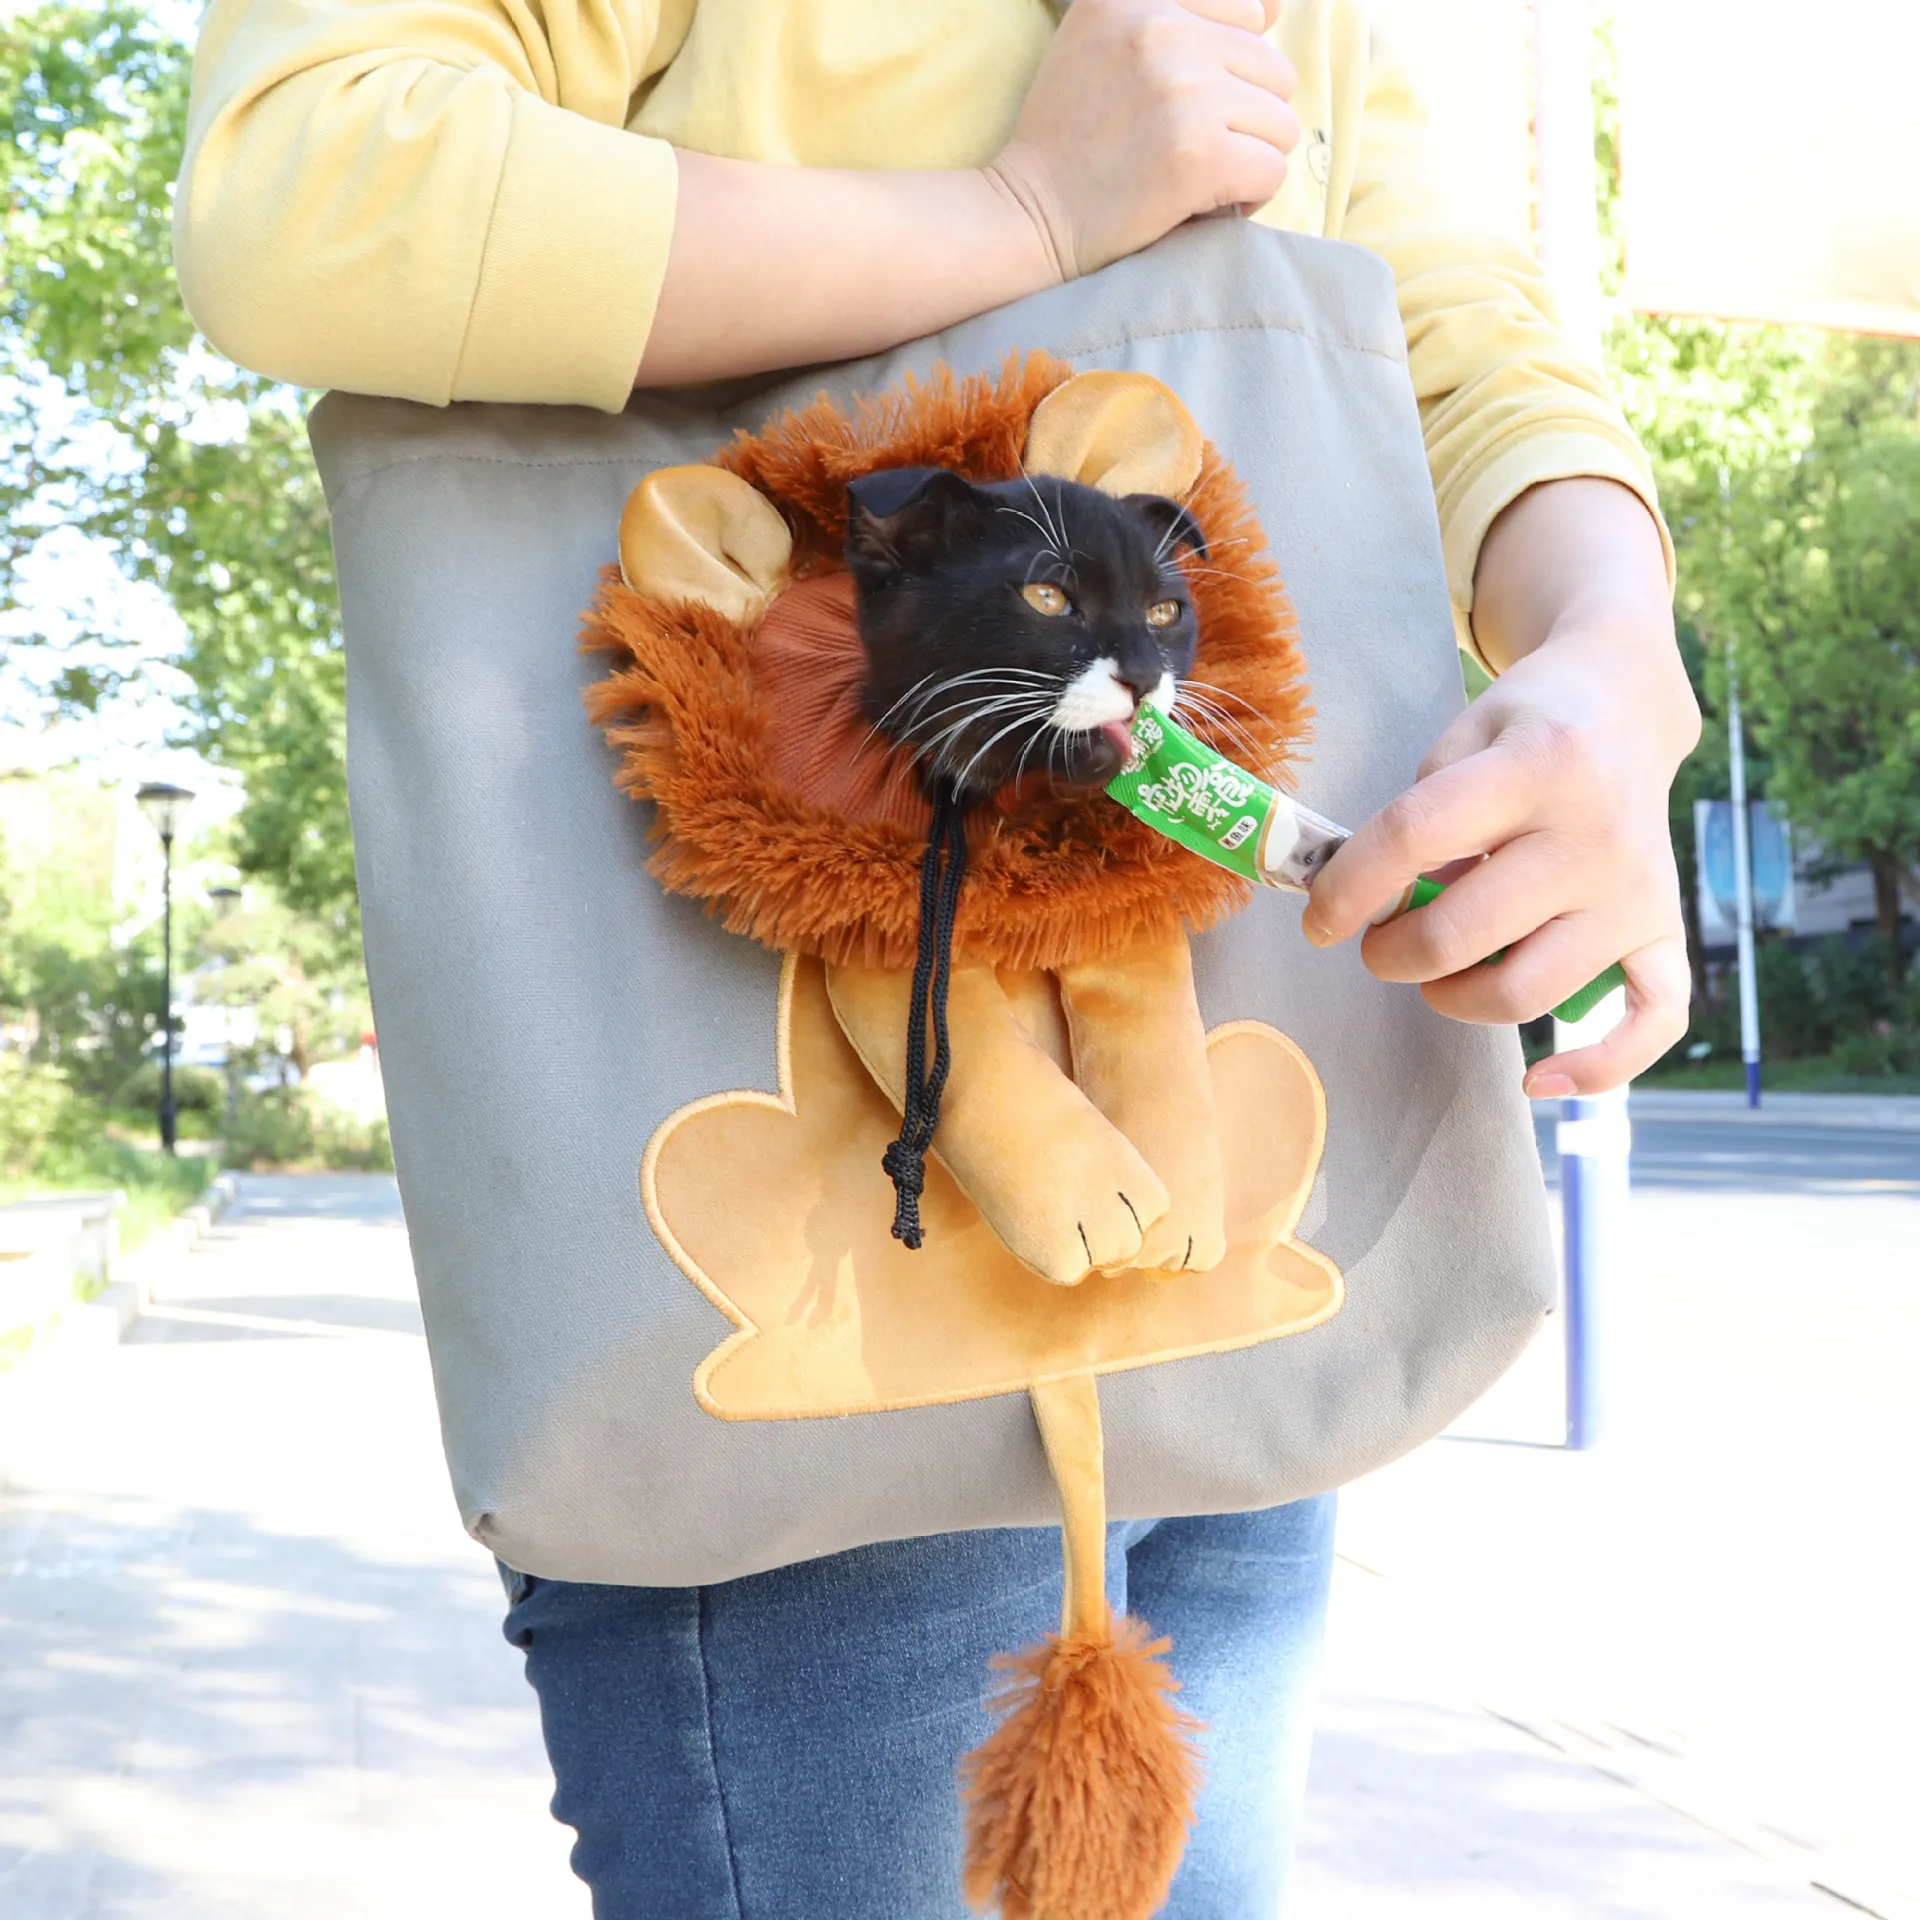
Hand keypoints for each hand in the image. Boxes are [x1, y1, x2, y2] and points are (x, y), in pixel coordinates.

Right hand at [987, 0, 1300, 279]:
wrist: (1027, 215)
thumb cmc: (1070, 139)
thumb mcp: (1100, 40)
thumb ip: (1174, 14)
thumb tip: (1275, 9)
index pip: (1250, 15)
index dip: (1230, 72)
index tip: (1185, 107)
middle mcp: (1161, 30)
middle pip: (1273, 71)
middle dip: (1244, 118)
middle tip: (1189, 149)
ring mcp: (1183, 93)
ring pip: (1280, 123)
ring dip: (1248, 158)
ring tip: (1194, 175)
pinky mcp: (1199, 155)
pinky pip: (1272, 170)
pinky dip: (1249, 196)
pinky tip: (1204, 201)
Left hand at [1299, 479, 1700, 1095]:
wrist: (1625, 707)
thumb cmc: (1525, 729)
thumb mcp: (1462, 738)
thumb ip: (1417, 816)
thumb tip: (1365, 904)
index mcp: (1536, 766)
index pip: (1415, 838)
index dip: (1348, 889)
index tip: (1318, 920)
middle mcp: (1595, 835)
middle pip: (1462, 933)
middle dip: (1390, 953)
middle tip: (1375, 943)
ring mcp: (1637, 893)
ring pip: (1525, 991)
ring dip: (1453, 999)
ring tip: (1430, 972)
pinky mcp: (1665, 932)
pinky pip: (1650, 1023)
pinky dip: (1595, 1068)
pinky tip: (1537, 1079)